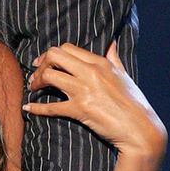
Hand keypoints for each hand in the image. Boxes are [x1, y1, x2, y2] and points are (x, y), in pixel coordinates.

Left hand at [26, 42, 165, 160]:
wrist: (141, 130)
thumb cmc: (133, 103)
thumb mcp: (124, 75)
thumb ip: (113, 57)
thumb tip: (110, 41)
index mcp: (100, 63)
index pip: (67, 48)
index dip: (50, 54)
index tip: (42, 63)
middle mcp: (91, 73)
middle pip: (54, 56)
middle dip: (40, 64)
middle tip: (35, 76)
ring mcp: (85, 91)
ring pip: (49, 76)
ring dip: (35, 82)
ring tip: (33, 89)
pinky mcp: (80, 110)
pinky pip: (51, 107)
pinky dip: (36, 108)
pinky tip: (28, 108)